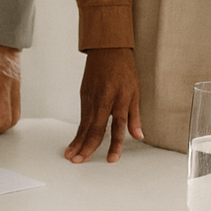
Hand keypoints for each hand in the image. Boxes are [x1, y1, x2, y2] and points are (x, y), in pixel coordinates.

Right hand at [67, 47, 142, 163]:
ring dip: (77, 141)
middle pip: (94, 127)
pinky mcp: (83, 96)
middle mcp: (103, 99)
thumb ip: (134, 116)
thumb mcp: (134, 92)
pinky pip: (82, 117)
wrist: (107, 49)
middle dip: (86, 146)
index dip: (114, 144)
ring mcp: (90, 97)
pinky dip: (77, 131)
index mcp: (119, 98)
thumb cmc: (123, 68)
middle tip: (78, 160)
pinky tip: (74, 141)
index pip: (116, 126)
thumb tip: (138, 135)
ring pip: (84, 124)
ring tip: (71, 155)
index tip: (111, 158)